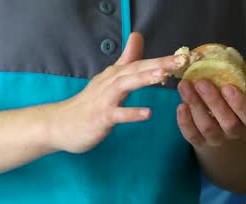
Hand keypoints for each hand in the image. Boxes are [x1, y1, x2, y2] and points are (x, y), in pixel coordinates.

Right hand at [51, 32, 187, 152]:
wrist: (59, 125)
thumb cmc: (87, 104)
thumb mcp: (108, 79)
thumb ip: (126, 60)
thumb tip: (138, 36)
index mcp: (115, 75)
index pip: (141, 63)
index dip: (163, 59)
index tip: (186, 56)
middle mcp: (110, 83)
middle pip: (135, 69)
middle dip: (159, 63)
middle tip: (182, 60)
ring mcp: (104, 100)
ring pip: (125, 85)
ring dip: (143, 79)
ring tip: (163, 76)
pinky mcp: (100, 117)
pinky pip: (117, 115)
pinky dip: (132, 113)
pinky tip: (147, 113)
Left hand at [177, 80, 245, 146]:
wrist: (218, 130)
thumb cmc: (227, 102)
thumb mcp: (235, 89)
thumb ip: (233, 75)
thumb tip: (231, 44)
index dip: (240, 103)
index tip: (228, 87)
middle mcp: (234, 132)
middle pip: (228, 122)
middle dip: (213, 101)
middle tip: (200, 82)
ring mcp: (217, 140)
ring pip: (208, 128)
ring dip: (196, 106)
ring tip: (184, 87)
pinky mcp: (200, 143)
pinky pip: (192, 137)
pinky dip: (185, 122)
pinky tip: (180, 106)